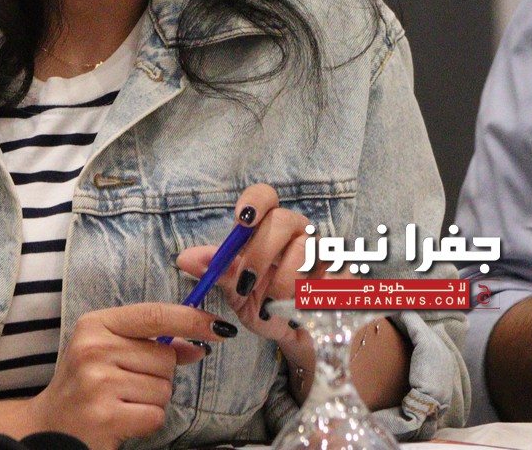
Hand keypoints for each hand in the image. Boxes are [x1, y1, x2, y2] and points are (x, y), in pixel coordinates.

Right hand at [18, 303, 234, 449]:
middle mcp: (94, 348)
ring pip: (164, 389)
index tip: (220, 328)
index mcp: (95, 324)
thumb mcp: (108, 352)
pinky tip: (122, 418)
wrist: (50, 426)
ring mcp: (99, 382)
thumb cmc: (84, 385)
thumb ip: (150, 344)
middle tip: (126, 384)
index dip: (191, 319)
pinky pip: (156, 415)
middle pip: (165, 358)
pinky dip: (146, 421)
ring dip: (152, 400)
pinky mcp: (106, 414)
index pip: (154, 315)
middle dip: (158, 376)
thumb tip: (198, 345)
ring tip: (121, 402)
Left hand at [174, 184, 315, 354]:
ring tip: (275, 301)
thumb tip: (185, 258)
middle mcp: (297, 231)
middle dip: (261, 253)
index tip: (244, 220)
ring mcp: (324, 249)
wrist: (298, 335)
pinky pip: (329, 276)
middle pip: (283, 220)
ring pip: (307, 249)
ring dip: (285, 280)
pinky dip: (309, 296)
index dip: (255, 201)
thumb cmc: (262, 304)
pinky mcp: (346, 273)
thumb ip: (217, 272)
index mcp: (266, 227)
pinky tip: (302, 307)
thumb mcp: (235, 291)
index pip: (264, 196)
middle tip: (248, 283)